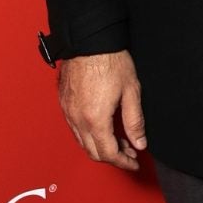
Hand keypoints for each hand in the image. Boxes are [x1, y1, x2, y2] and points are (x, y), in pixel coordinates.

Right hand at [57, 50, 146, 171]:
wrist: (88, 40)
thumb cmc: (109, 60)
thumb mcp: (131, 91)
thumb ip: (135, 121)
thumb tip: (139, 143)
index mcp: (95, 119)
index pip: (109, 153)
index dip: (123, 162)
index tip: (133, 162)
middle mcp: (78, 119)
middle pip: (93, 152)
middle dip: (113, 157)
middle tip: (129, 151)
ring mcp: (68, 111)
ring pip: (82, 142)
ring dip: (100, 146)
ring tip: (118, 139)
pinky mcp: (64, 103)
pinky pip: (74, 129)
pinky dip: (88, 135)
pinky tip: (101, 127)